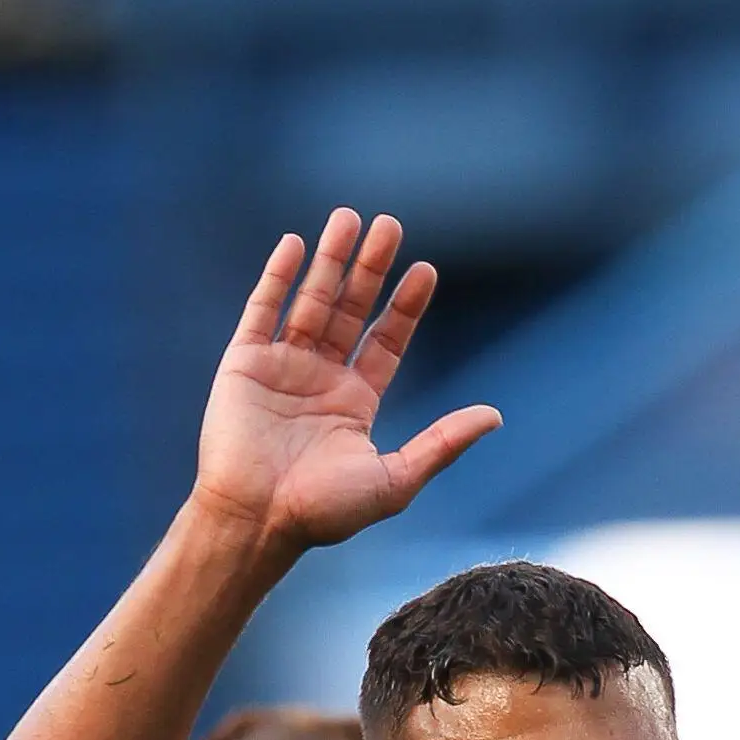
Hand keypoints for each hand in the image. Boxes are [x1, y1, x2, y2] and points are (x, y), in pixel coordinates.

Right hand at [193, 210, 500, 559]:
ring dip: (330, 260)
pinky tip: (297, 245)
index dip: (405, 306)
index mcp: (353, 404)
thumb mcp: (396, 480)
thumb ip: (442, 444)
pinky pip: (262, 310)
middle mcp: (320, 379)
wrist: (256, 521)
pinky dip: (277, 277)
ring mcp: (281, 368)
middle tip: (390, 226)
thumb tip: (495, 416)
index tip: (425, 271)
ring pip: (311, 301)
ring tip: (349, 218)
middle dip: (370, 269)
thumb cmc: (323, 513)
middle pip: (351, 310)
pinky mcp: (244, 364)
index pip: (385, 341)